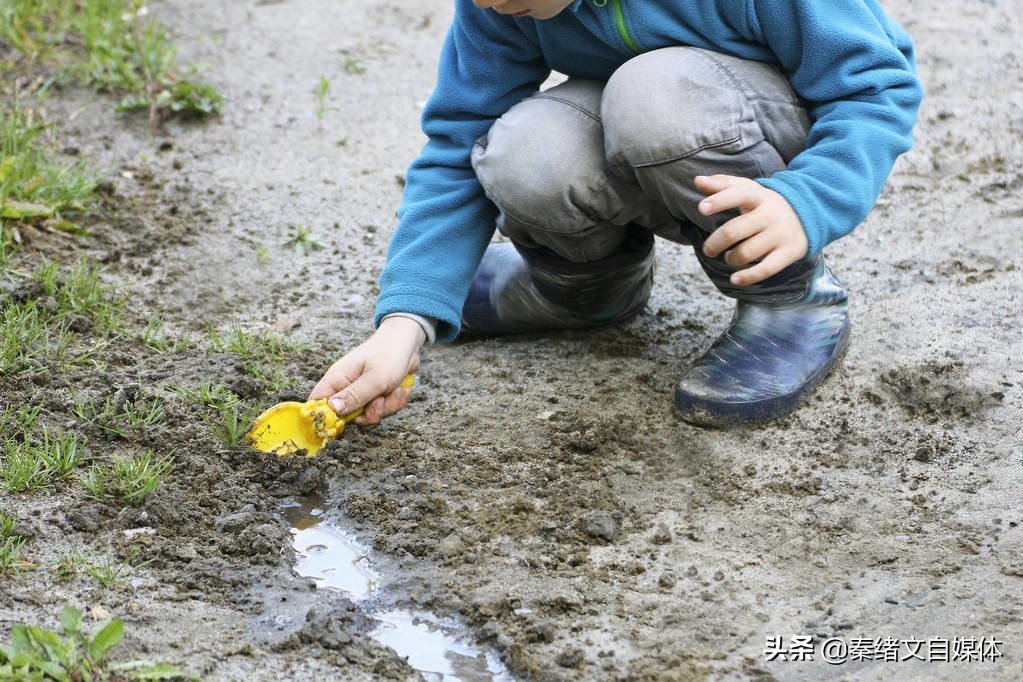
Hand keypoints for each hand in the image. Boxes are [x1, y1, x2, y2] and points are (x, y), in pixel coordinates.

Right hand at [309, 316, 424, 424]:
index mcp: (337, 378)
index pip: (317, 402)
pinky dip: (394, 402)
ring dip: (386, 406)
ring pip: (368, 414)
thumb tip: (332, 409)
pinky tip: (401, 389)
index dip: (326, 416)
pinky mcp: (374, 395)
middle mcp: (346, 386)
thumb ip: (354, 396)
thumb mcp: (375, 379)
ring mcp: (361, 391)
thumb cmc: (390, 355)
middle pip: (347, 416)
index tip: (346, 421)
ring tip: (394, 389)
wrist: (409, 342)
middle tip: (381, 399)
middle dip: (369, 413)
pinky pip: (381, 410)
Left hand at [695, 174, 808, 285]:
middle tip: (709, 249)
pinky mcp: (788, 253)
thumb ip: (723, 185)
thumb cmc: (766, 204)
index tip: (701, 208)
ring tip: (729, 257)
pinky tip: (735, 279)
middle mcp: (770, 215)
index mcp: (759, 197)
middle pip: (734, 231)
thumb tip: (697, 180)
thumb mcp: (749, 190)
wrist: (809, 215)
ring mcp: (780, 235)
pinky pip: (766, 269)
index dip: (720, 201)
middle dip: (715, 243)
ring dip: (731, 259)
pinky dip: (748, 277)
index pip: (739, 194)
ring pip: (746, 253)